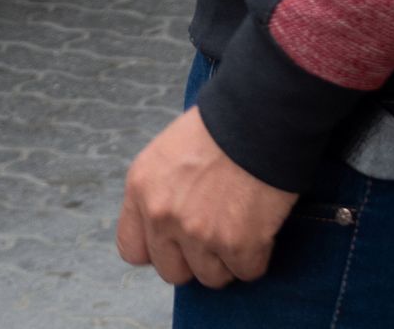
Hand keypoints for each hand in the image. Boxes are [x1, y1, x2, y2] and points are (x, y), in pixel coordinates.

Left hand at [115, 107, 299, 288]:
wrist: (261, 115)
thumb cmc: (221, 126)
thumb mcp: (169, 152)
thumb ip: (161, 192)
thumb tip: (170, 228)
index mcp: (141, 188)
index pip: (132, 250)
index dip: (159, 250)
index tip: (177, 242)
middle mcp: (162, 215)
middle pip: (172, 271)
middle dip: (195, 260)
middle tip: (216, 235)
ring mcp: (198, 233)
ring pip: (211, 277)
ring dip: (228, 259)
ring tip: (242, 224)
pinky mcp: (237, 244)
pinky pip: (247, 271)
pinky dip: (257, 255)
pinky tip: (261, 225)